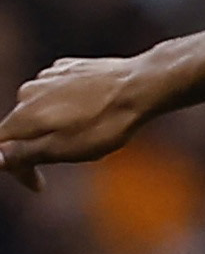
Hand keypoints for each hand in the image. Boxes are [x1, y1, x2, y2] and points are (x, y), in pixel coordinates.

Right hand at [0, 51, 163, 190]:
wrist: (141, 85)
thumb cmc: (106, 123)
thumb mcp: (65, 149)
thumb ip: (25, 153)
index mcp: (24, 115)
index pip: (1, 145)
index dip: (18, 169)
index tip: (39, 185)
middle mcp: (28, 92)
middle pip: (21, 127)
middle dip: (40, 147)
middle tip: (75, 155)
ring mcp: (47, 76)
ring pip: (41, 109)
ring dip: (57, 125)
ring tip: (89, 131)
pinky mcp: (67, 68)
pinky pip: (59, 92)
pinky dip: (69, 106)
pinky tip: (93, 110)